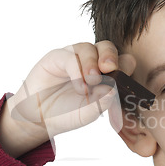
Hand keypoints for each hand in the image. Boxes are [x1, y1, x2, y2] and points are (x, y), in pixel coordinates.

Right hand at [0, 41, 135, 156]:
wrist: (39, 118)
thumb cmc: (66, 113)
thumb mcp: (87, 114)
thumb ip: (100, 104)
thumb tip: (112, 90)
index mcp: (105, 74)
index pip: (122, 62)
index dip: (125, 67)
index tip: (123, 81)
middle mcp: (91, 62)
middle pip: (107, 47)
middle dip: (111, 56)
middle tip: (110, 69)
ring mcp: (74, 58)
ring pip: (89, 48)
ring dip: (92, 64)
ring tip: (91, 83)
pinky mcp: (57, 57)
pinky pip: (70, 56)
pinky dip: (77, 70)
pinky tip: (80, 87)